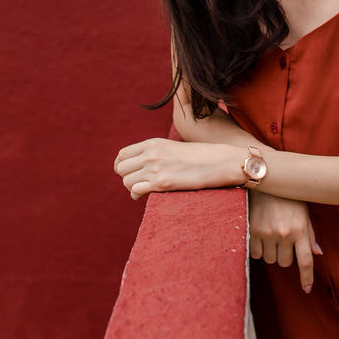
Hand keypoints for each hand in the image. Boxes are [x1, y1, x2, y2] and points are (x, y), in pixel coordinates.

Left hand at [113, 137, 238, 198]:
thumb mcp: (172, 147)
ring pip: (126, 181)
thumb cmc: (198, 157)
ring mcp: (155, 168)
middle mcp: (151, 154)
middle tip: (138, 182)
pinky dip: (136, 195)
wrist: (217, 161)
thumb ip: (154, 152)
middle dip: (127, 177)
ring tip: (142, 189)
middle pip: (121, 169)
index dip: (121, 165)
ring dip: (131, 187)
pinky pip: (135, 190)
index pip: (122, 154)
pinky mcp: (162, 183)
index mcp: (153, 143)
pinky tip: (143, 195)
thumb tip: (141, 164)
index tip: (126, 172)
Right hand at [248, 191, 322, 293]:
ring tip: (272, 235)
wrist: (265, 180)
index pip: (305, 261)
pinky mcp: (253, 231)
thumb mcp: (304, 212)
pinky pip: (256, 253)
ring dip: (272, 252)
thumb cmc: (288, 196)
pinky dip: (259, 249)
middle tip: (283, 240)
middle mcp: (284, 234)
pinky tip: (261, 234)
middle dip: (285, 256)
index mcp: (300, 229)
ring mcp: (267, 233)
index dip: (306, 278)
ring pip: (270, 259)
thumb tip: (317, 253)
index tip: (307, 289)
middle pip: (285, 263)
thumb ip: (309, 234)